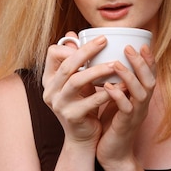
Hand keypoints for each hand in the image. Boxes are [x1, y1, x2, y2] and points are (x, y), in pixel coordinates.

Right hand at [42, 32, 114, 147]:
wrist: (83, 137)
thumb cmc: (82, 103)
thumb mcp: (77, 81)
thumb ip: (76, 61)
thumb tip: (73, 34)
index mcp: (49, 78)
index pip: (53, 53)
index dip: (71, 44)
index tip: (93, 40)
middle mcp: (50, 90)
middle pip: (67, 64)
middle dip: (87, 51)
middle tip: (105, 41)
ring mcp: (59, 104)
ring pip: (76, 81)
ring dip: (98, 70)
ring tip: (115, 64)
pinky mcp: (71, 116)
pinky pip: (90, 101)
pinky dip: (107, 92)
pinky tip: (121, 86)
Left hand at [96, 44, 156, 167]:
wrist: (112, 155)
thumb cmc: (112, 125)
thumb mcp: (115, 100)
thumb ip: (115, 83)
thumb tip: (105, 62)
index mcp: (140, 97)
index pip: (150, 75)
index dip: (148, 60)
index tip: (142, 43)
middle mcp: (142, 105)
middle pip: (150, 80)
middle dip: (141, 63)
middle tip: (129, 47)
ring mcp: (136, 115)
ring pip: (140, 93)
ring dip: (130, 77)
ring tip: (117, 64)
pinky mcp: (126, 126)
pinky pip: (126, 109)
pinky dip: (118, 96)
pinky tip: (108, 86)